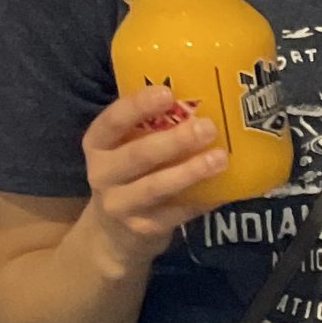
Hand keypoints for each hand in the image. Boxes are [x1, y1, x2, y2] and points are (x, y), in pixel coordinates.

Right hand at [81, 86, 221, 256]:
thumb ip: (150, 125)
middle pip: (138, 155)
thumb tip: (204, 89)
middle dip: (174, 141)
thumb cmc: (129, 174)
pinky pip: (176, 214)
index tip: (166, 92)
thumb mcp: (125, 146)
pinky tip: (223, 190)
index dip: (137, 106)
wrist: (112, 233)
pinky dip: (201, 201)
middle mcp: (103, 174)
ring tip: (220, 158)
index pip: (111, 121)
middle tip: (208, 127)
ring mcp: (121, 205)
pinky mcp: (143, 230)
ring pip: (156, 187)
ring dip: (190, 172)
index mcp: (98, 145)